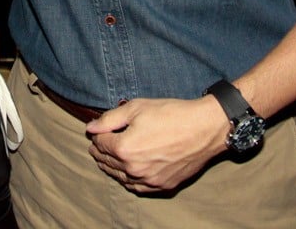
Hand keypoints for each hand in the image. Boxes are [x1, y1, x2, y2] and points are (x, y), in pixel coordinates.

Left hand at [85, 97, 224, 192]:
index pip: (100, 143)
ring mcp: (149, 180)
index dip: (97, 134)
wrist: (204, 128)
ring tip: (107, 159)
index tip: (97, 130)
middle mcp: (134, 168)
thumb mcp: (136, 108)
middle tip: (97, 146)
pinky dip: (128, 180)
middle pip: (108, 161)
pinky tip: (127, 174)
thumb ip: (110, 119)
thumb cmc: (171, 114)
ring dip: (111, 167)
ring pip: (121, 177)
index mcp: (124, 148)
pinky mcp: (163, 185)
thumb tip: (91, 128)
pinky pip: (138, 187)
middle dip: (100, 152)